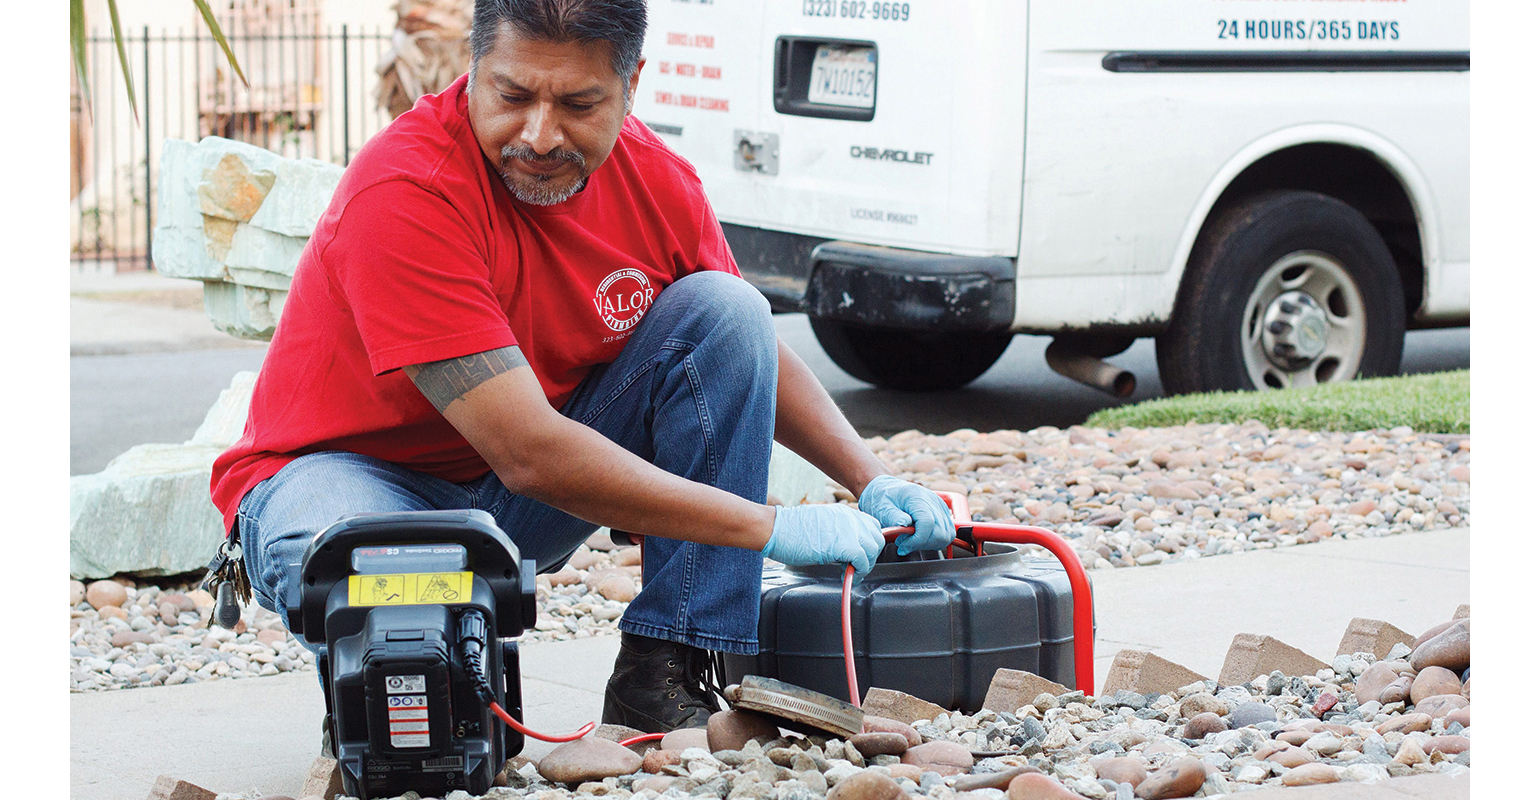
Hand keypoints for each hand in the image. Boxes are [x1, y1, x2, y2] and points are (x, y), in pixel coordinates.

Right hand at [762, 504, 885, 578]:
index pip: (871, 526)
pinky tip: (846, 576)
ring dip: (865, 564)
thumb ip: (837, 532)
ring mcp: (848, 530)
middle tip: (857, 566)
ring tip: (851, 572)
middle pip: (876, 538)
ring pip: (873, 549)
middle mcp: (850, 518)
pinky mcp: (844, 545)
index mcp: (843, 513)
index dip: (868, 542)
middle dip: (870, 555)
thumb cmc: (790, 530)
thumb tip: (846, 550)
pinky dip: (858, 572)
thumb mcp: (821, 524)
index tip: (860, 555)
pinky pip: (863, 561)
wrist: (776, 529)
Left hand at [858, 475, 955, 555]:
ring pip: (947, 535)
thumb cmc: (882, 498)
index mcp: (917, 496)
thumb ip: (894, 517)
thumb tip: (905, 525)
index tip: (902, 545)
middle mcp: (932, 500)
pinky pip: (947, 532)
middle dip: (922, 543)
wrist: (885, 488)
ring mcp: (939, 506)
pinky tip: (919, 537)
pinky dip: (934, 540)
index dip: (917, 540)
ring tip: (911, 540)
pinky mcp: (942, 512)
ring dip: (929, 544)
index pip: (927, 523)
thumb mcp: (882, 508)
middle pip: (940, 532)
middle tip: (904, 542)